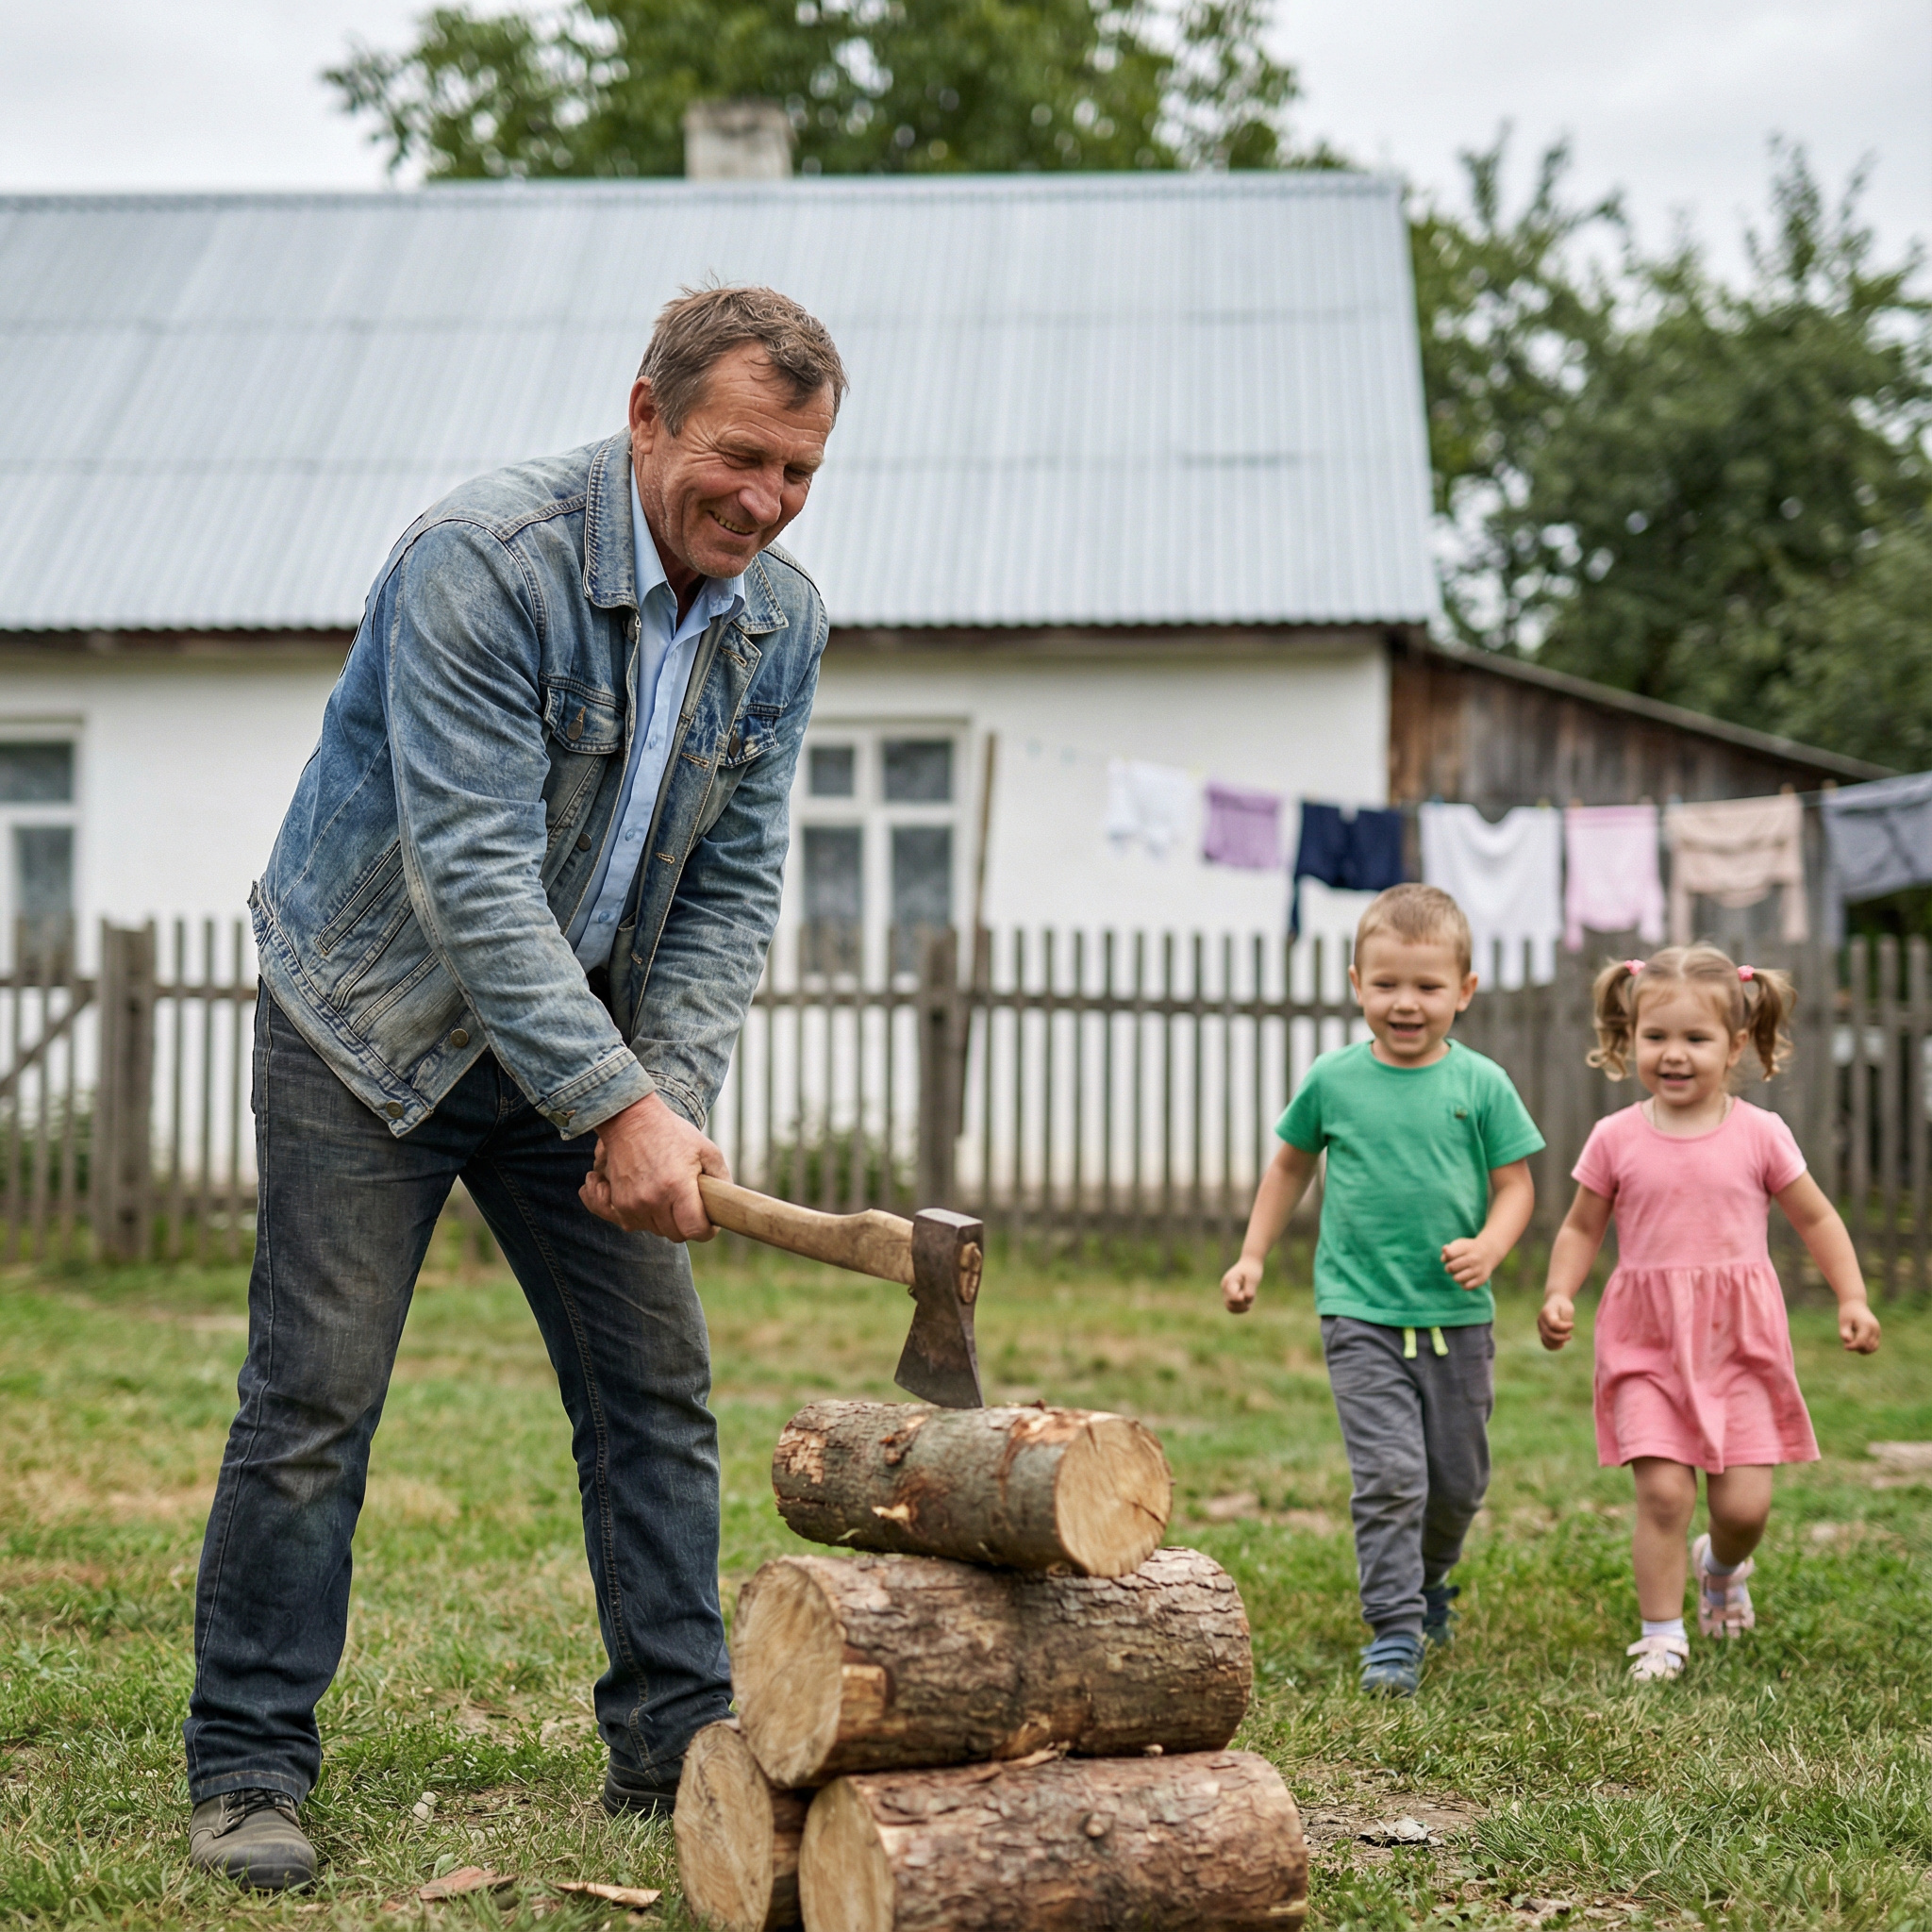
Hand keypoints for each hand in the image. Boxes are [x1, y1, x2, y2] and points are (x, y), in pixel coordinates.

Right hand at [579, 1092, 726, 1238]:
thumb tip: (728, 1205)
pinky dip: (644, 1218)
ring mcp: (632, 1203)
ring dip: (665, 1220)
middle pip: (676, 1235)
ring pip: (656, 1231)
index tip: (709, 1221)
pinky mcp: (617, 1203)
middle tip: (689, 1203)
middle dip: (687, 1224)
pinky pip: (634, 1225)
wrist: (631, 1120)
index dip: (706, 1230)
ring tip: (668, 1194)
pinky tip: (650, 1199)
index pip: (695, 1230)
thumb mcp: (707, 1150)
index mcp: (677, 1186)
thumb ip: (721, 1179)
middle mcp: (652, 1199)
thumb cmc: (673, 1134)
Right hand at [1222, 1256, 1261, 1313]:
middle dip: (1242, 1305)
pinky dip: (1241, 1306)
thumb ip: (1250, 1290)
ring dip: (1242, 1307)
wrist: (1249, 1263)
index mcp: (1230, 1281)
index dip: (1242, 1300)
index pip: (1233, 1297)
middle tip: (1251, 1298)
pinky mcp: (1228, 1295)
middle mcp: (1225, 1287)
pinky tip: (1248, 1299)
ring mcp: (1225, 1291)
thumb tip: (1246, 1300)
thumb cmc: (1252, 1270)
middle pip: (1230, 1305)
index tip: (1249, 1295)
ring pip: (1230, 1308)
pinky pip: (1233, 1306)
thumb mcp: (1253, 1279)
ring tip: (1250, 1298)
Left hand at [1441, 1235, 1499, 1290]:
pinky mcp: (1481, 1279)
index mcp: (1466, 1248)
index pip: (1449, 1254)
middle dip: (1448, 1268)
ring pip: (1457, 1278)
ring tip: (1459, 1272)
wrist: (1489, 1252)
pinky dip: (1463, 1284)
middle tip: (1452, 1266)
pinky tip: (1466, 1278)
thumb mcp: (1458, 1245)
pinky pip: (1466, 1287)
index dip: (1446, 1256)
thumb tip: (1443, 1259)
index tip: (1449, 1255)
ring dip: (1455, 1276)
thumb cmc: (1467, 1249)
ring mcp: (1478, 1269)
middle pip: (1451, 1267)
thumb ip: (1448, 1250)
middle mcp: (1473, 1258)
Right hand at [1538, 1293, 1573, 1350]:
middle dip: (1561, 1337)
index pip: (1553, 1324)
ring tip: (1565, 1339)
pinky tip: (1561, 1344)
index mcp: (1547, 1312)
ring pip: (1546, 1340)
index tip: (1572, 1324)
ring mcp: (1540, 1327)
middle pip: (1549, 1334)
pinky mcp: (1542, 1332)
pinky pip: (1545, 1343)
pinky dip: (1553, 1346)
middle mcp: (1541, 1320)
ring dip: (1557, 1343)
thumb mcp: (1567, 1309)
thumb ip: (1565, 1320)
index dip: (1564, 1328)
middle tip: (1570, 1336)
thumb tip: (1563, 1333)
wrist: (1555, 1301)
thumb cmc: (1563, 1305)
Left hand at [1839, 1296, 1881, 1352]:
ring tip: (1853, 1343)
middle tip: (1848, 1343)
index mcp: (1866, 1325)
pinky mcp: (1877, 1333)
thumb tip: (1848, 1341)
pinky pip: (1874, 1345)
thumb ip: (1844, 1332)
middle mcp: (1875, 1329)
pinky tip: (1857, 1342)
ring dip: (1863, 1349)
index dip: (1853, 1347)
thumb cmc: (1848, 1313)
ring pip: (1873, 1348)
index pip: (1861, 1342)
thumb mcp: (1843, 1322)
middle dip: (1857, 1348)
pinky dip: (1866, 1347)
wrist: (1855, 1304)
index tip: (1844, 1347)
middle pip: (1868, 1347)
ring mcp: (1878, 1331)